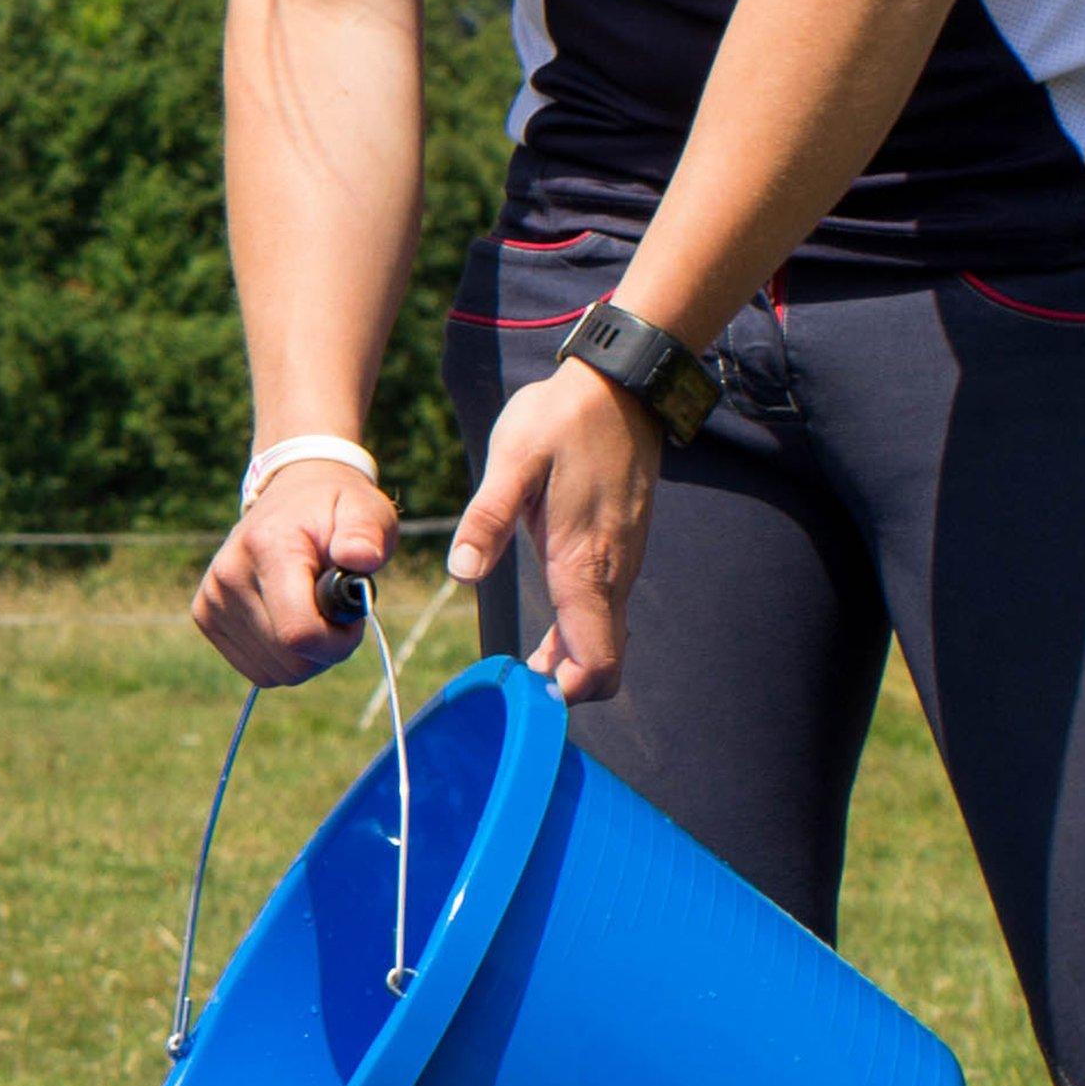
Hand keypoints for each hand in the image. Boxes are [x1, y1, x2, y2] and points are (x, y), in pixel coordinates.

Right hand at [193, 461, 395, 687]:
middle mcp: (229, 575)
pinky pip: (257, 670)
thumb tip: (363, 557)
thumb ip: (366, 533)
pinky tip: (288, 622)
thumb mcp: (364, 510)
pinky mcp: (205, 616)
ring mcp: (212, 599)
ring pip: (275, 673)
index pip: (299, 632)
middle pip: (291, 661)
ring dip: (306, 656)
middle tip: (335, 611)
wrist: (290, 498)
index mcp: (268, 547)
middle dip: (327, 649)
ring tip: (311, 611)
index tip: (352, 617)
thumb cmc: (334, 510)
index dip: (338, 641)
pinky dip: (283, 659)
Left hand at [447, 361, 660, 701]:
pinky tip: (549, 636)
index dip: (570, 691)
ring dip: (571, 660)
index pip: (597, 658)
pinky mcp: (620, 549)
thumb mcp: (513, 461)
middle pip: (604, 659)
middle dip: (566, 685)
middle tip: (515, 690)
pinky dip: (581, 634)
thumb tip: (462, 573)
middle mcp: (612, 573)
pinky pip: (605, 610)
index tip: (529, 697)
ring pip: (606, 636)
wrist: (619, 388)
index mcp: (585, 563)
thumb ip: (488, 518)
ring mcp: (622, 562)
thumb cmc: (562, 421)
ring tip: (523, 669)